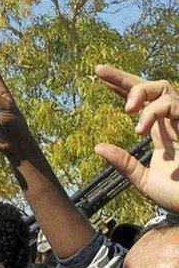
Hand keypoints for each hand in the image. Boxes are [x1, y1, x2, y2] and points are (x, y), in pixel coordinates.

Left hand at [95, 65, 178, 212]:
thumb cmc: (178, 196)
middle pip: (150, 88)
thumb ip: (124, 163)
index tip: (100, 77)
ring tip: (127, 109)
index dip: (122, 87)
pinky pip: (174, 105)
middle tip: (99, 70)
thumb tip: (98, 147)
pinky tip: (139, 128)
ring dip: (140, 91)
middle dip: (123, 77)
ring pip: (164, 88)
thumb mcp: (145, 180)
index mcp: (162, 132)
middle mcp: (172, 123)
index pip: (141, 102)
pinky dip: (154, 112)